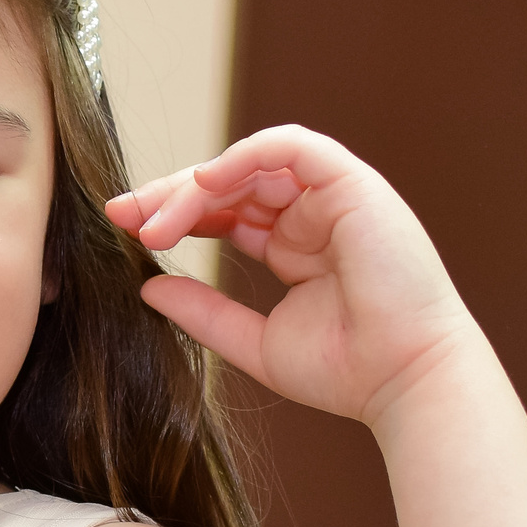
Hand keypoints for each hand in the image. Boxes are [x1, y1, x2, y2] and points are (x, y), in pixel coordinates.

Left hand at [108, 125, 480, 425]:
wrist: (404, 380)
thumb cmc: (345, 370)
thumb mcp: (253, 341)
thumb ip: (203, 312)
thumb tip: (147, 289)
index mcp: (294, 247)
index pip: (225, 212)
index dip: (176, 215)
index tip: (127, 231)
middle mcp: (312, 215)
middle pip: (229, 183)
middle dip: (171, 194)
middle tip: (122, 214)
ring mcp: (333, 197)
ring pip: (250, 164)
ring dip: (194, 186)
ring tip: (154, 222)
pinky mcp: (353, 184)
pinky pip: (291, 146)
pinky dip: (242, 156)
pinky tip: (203, 184)